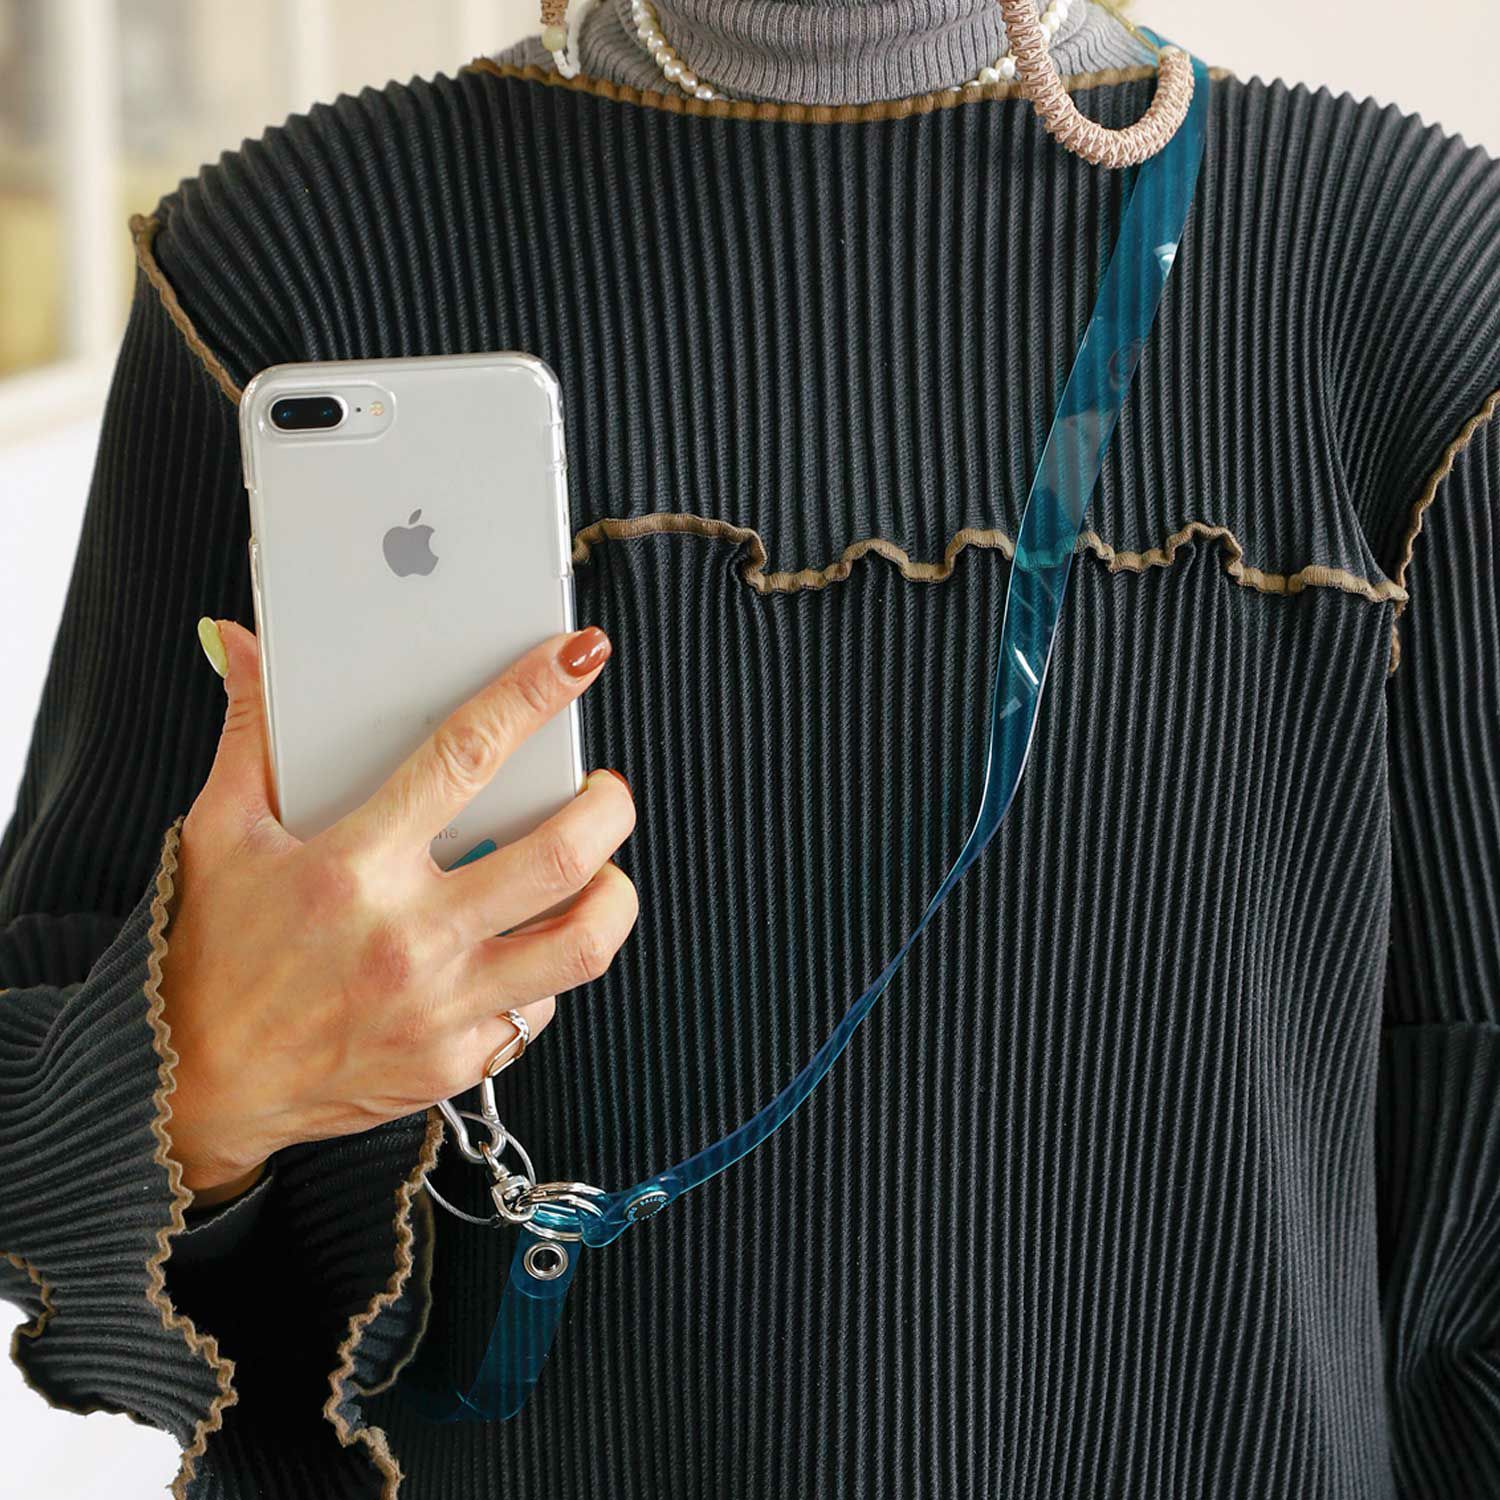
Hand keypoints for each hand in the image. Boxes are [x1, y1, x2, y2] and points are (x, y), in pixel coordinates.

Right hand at [159, 618, 636, 1197]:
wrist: (196, 1086)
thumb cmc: (214, 949)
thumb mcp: (219, 832)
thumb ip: (249, 730)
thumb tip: (239, 639)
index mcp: (353, 865)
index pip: (465, 757)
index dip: (533, 695)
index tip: (579, 657)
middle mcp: (408, 937)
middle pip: (558, 855)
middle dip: (609, 805)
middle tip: (606, 788)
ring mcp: (440, 1008)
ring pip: (581, 943)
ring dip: (614, 894)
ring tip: (602, 869)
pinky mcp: (456, 1063)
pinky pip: (543, 1009)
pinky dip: (553, 967)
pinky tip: (534, 941)